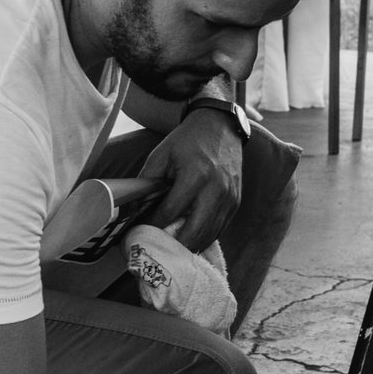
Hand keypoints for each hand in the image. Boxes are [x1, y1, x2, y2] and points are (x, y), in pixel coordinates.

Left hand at [140, 107, 243, 250]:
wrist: (220, 126)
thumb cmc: (187, 141)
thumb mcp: (161, 155)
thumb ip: (147, 182)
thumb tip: (136, 208)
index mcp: (195, 176)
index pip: (170, 212)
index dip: (153, 225)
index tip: (140, 231)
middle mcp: (216, 189)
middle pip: (193, 232)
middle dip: (172, 245)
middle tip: (156, 247)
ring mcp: (229, 197)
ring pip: (208, 235)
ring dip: (189, 245)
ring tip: (171, 247)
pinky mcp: (236, 201)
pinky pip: (219, 228)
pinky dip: (203, 236)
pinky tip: (189, 237)